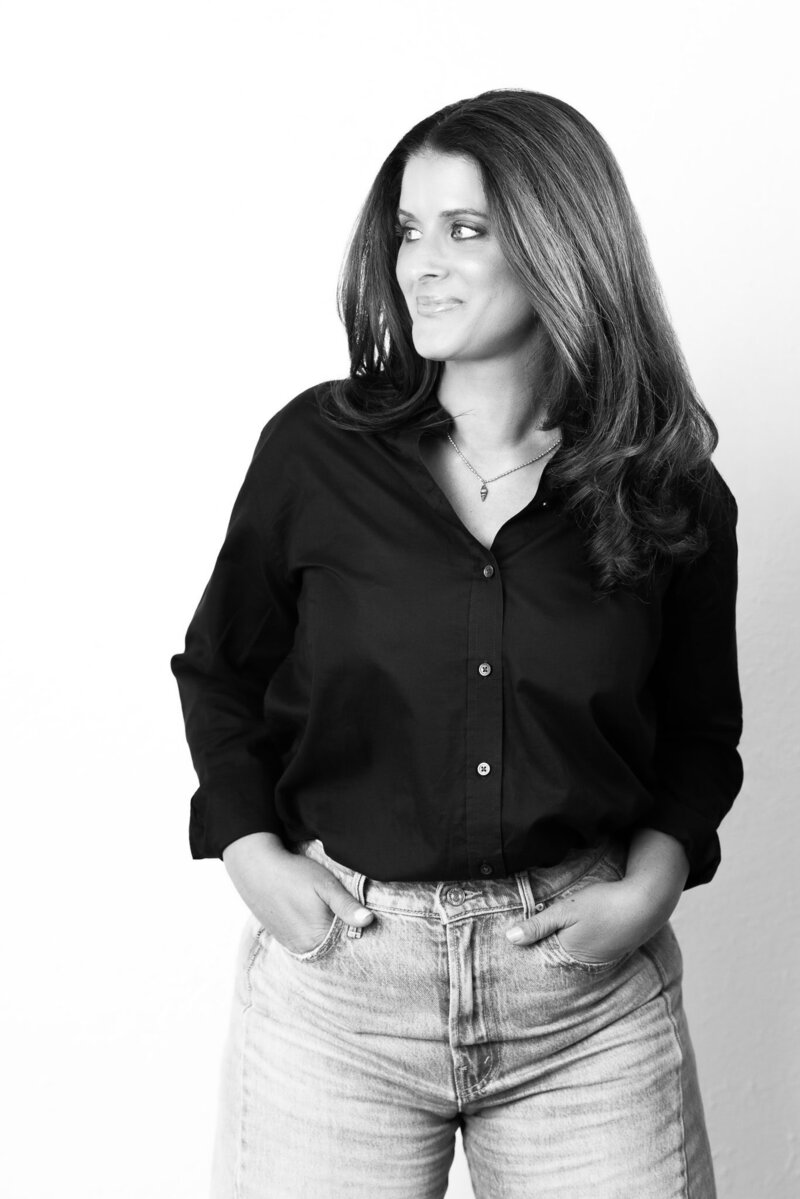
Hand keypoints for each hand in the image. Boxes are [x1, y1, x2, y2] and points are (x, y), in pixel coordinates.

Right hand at [222, 832, 373, 954]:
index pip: (349, 943)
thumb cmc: (293, 874)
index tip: (362, 915)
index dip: (357, 928)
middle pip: (335, 945)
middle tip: (340, 907)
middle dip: (343, 931)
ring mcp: (292, 946)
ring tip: (323, 909)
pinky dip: (314, 932)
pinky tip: (312, 914)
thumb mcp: (325, 885)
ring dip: (328, 932)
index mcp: (318, 938)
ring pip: (321, 943)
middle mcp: (305, 948)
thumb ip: (347, 906)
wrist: (256, 869)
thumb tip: (369, 921)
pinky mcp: (283, 939)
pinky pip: (307, 942)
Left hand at [505, 876, 677, 963]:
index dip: (531, 944)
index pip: (541, 955)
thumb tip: (509, 939)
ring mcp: (600, 958)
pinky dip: (582, 939)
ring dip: (565, 941)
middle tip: (537, 932)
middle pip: (557, 954)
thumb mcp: (566, 909)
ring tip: (562, 929)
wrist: (646, 903)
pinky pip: (589, 948)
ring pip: (573, 951)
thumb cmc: (603, 904)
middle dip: (546, 945)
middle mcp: (584, 963)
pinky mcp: (612, 950)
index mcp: (568, 955)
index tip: (517, 939)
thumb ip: (538, 924)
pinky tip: (584, 928)